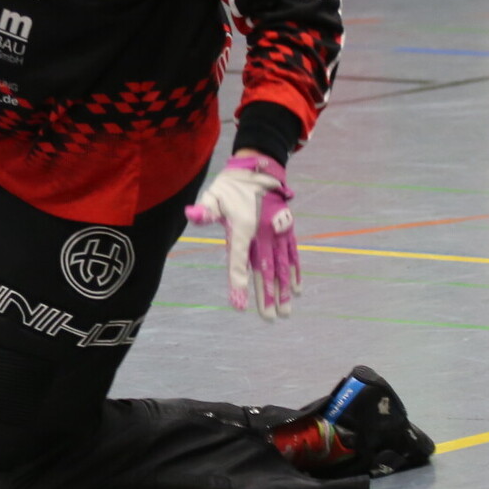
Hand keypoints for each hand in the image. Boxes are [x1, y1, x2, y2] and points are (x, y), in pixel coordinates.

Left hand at [186, 151, 299, 318]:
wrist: (258, 169)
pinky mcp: (287, 230)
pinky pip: (292, 255)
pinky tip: (297, 290)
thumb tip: (191, 215)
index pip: (239, 260)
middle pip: (264, 270)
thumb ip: (205, 210)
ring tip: (285, 312)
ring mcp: (278, 233)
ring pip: (281, 266)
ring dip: (283, 290)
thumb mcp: (213, 195)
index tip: (239, 304)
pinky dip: (295, 273)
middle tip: (269, 318)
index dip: (238, 282)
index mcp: (243, 228)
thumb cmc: (230, 186)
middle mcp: (264, 233)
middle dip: (266, 295)